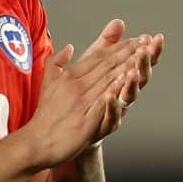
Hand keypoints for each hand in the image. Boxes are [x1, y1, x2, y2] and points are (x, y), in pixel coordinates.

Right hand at [22, 24, 149, 167]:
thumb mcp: (47, 84)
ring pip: (108, 81)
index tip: (136, 38)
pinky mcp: (85, 122)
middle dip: (128, 53)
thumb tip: (68, 46)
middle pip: (106, 66)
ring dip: (127, 67)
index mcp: (68, 77)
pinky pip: (103, 104)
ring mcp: (80, 104)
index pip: (98, 58)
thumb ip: (56, 63)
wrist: (36, 142)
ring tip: (143, 55)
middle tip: (146, 41)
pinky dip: (115, 91)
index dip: (118, 47)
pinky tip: (127, 81)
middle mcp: (75, 87)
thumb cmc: (45, 115)